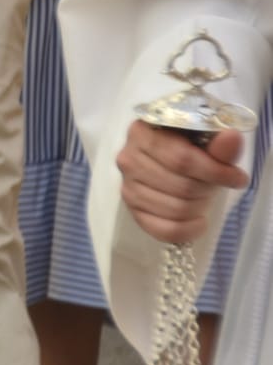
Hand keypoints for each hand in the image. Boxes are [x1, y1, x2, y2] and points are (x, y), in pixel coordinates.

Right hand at [117, 122, 247, 243]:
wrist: (169, 163)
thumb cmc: (187, 148)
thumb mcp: (205, 142)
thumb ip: (218, 143)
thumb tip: (232, 138)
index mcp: (142, 133)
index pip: (182, 159)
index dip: (215, 172)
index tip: (237, 178)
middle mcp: (128, 159)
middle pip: (181, 187)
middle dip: (208, 190)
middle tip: (216, 186)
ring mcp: (127, 186)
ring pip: (176, 209)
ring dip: (200, 207)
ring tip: (204, 198)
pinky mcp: (132, 210)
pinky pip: (165, 230)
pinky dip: (188, 230)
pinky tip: (199, 221)